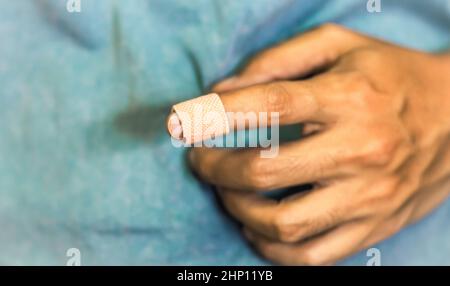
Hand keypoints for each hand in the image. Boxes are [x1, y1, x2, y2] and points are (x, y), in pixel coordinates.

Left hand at [188, 24, 449, 264]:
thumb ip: (278, 61)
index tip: (181, 121)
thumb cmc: (392, 77)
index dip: (214, 114)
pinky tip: (256, 226)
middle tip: (199, 160)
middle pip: (266, 170)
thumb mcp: (341, 46)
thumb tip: (222, 90)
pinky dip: (272, 249)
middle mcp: (360, 150)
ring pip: (285, 224)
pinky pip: (312, 256)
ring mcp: (368, 196)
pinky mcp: (373, 226)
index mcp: (350, 98)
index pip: (269, 104)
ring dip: (238, 210)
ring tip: (226, 193)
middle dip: (215, 167)